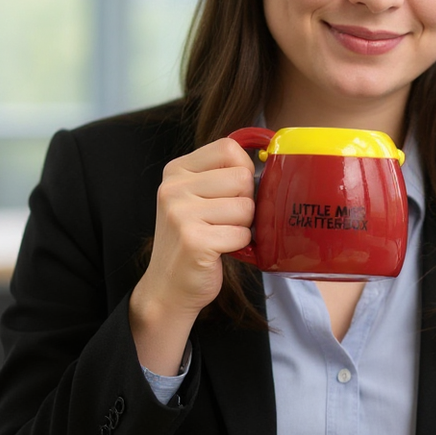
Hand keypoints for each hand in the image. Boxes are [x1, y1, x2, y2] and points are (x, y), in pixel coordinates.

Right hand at [129, 138, 254, 373]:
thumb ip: (221, 175)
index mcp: (176, 170)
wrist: (168, 287)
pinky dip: (239, 246)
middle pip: (242, 178)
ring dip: (242, 226)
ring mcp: (180, 214)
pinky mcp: (194, 241)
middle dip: (245, 202)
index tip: (234, 191)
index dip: (243, 169)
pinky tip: (220, 250)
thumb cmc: (192, 239)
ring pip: (246, 207)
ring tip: (220, 235)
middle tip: (225, 220)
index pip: (228, 148)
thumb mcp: (196, 197)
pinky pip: (241, 234)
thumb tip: (268, 161)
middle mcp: (173, 188)